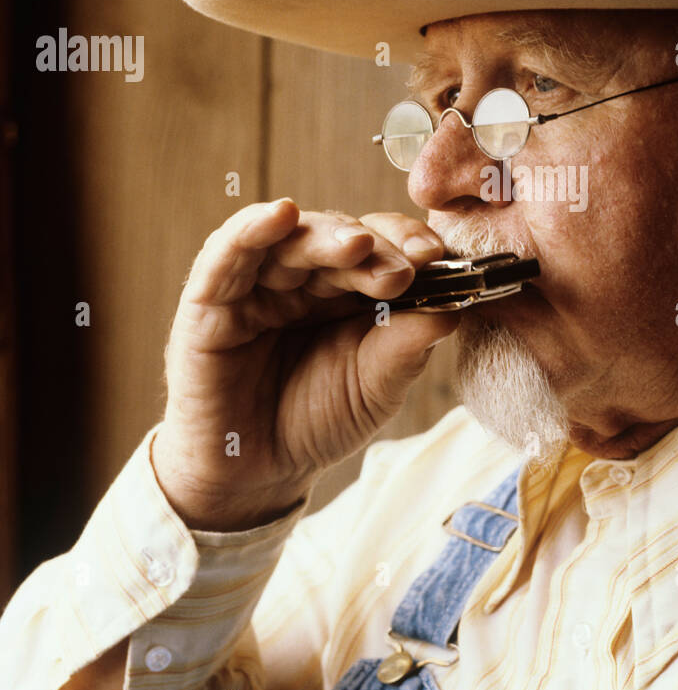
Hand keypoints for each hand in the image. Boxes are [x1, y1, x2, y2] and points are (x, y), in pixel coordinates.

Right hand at [151, 199, 458, 529]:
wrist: (256, 474)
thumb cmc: (317, 421)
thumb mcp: (376, 386)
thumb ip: (407, 347)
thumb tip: (454, 308)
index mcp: (348, 289)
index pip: (381, 247)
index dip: (407, 244)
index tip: (436, 257)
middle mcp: (304, 277)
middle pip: (340, 236)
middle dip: (375, 246)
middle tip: (404, 266)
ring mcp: (257, 283)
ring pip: (291, 239)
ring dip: (327, 236)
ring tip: (357, 245)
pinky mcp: (209, 299)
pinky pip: (228, 253)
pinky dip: (252, 229)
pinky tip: (280, 215)